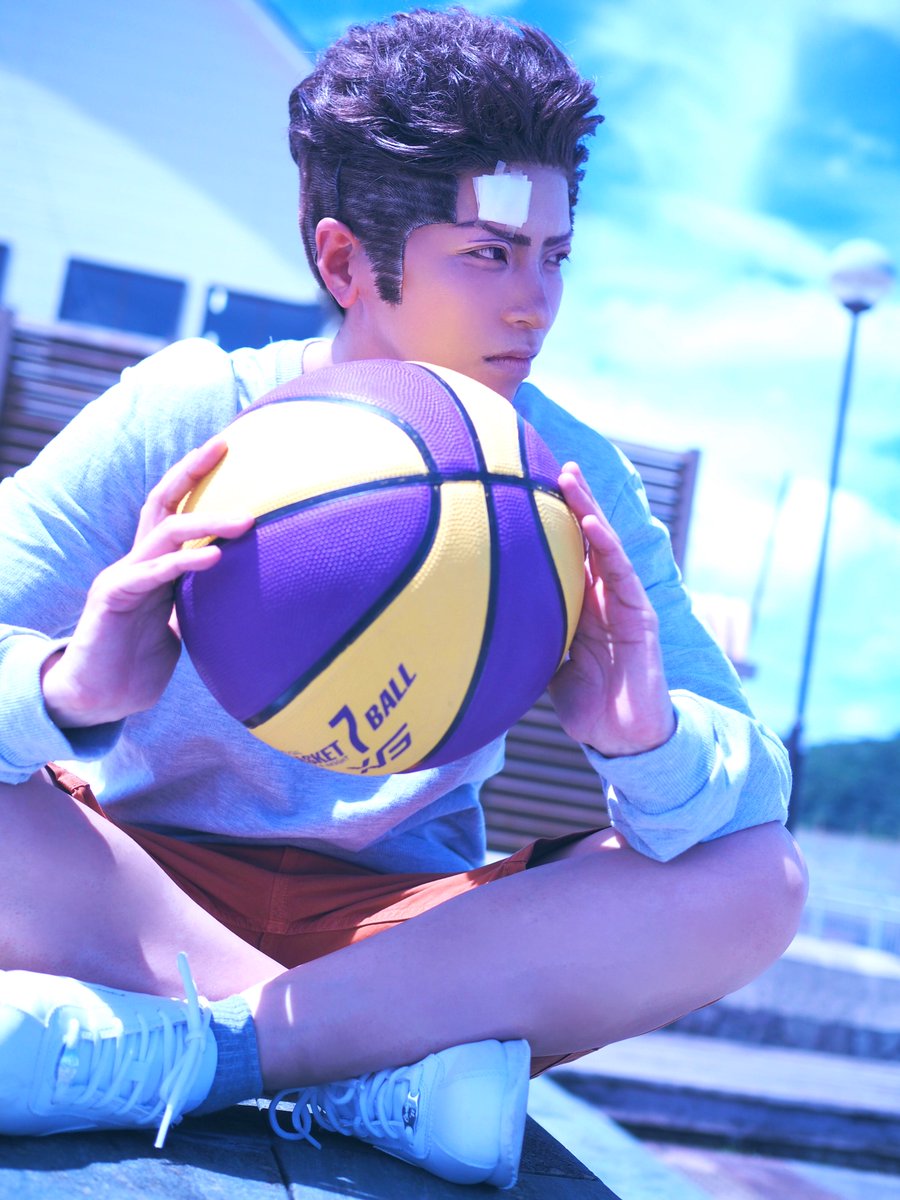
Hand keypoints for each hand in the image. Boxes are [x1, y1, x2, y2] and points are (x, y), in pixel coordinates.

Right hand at [41, 437, 253, 728]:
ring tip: (246, 519)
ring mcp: (123, 576)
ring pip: (164, 534)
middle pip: (161, 503)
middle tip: (225, 445)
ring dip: (206, 522)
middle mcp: (137, 562)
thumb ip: (205, 607)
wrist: (98, 699)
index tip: (227, 449)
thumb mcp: (184, 629)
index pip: (174, 510)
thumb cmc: (140, 666)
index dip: (195, 478)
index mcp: (154, 566)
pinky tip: (214, 558)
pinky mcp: (112, 598)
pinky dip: (184, 563)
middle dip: (191, 471)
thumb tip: (250, 597)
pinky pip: (152, 574)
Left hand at [549, 462, 675, 756]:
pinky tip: (592, 523)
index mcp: (581, 604)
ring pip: (607, 546)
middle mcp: (603, 596)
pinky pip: (623, 574)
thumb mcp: (544, 667)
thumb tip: (476, 629)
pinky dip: (608, 547)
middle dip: (573, 501)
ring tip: (571, 478)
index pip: (567, 553)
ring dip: (590, 510)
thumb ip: (525, 643)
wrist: (623, 739)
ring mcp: (624, 602)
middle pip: (587, 539)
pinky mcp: (641, 616)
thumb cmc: (586, 706)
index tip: (528, 488)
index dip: (552, 521)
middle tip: (552, 464)